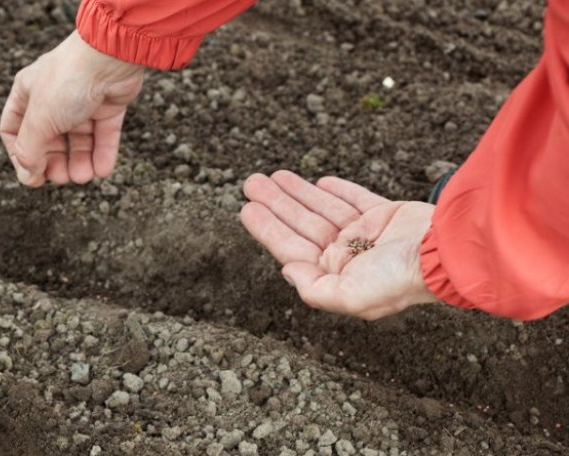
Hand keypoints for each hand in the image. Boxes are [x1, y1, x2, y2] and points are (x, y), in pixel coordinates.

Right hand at [0, 32, 143, 186]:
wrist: (110, 57)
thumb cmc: (68, 81)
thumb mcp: (39, 120)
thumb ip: (30, 151)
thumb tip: (28, 177)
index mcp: (27, 94)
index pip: (14, 131)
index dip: (21, 156)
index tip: (32, 175)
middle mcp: (53, 97)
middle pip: (49, 140)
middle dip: (55, 162)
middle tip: (62, 178)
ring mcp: (82, 101)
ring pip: (78, 141)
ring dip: (80, 162)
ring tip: (84, 177)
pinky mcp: (108, 105)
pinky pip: (103, 135)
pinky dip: (102, 154)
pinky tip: (102, 170)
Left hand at [241, 171, 438, 319]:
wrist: (447, 253)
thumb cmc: (400, 279)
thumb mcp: (351, 297)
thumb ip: (315, 289)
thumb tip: (287, 270)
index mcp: (336, 276)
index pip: (292, 248)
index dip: (267, 228)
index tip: (247, 208)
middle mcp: (349, 256)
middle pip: (302, 225)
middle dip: (276, 204)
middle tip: (251, 182)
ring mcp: (368, 235)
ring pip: (323, 209)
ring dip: (297, 192)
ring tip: (273, 175)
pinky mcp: (387, 215)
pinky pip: (355, 200)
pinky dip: (337, 190)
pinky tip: (318, 182)